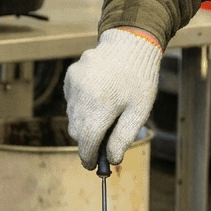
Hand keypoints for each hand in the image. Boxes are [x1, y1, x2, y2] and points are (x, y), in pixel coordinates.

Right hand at [64, 27, 162, 167]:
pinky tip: (99, 97)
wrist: (131, 44)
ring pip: (72, 117)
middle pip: (77, 131)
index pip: (86, 142)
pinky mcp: (70, 76)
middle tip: (103, 142)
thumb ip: (122, 138)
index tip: (92, 166)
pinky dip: (81, 106)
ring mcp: (74, 85)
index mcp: (101, 106)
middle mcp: (82, 95)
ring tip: (106, 113)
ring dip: (84, 123)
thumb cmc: (140, 80)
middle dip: (88, 141)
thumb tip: (111, 160)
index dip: (88, 157)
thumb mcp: (138, 112)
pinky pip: (71, 101)